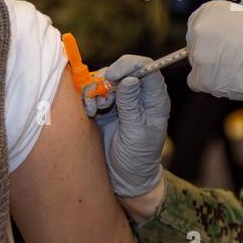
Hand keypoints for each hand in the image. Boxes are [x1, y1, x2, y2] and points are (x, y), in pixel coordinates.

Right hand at [83, 55, 169, 197]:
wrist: (125, 177)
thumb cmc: (138, 158)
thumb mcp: (136, 133)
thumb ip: (131, 106)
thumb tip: (130, 79)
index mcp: (154, 99)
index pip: (147, 68)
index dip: (130, 65)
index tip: (111, 76)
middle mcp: (138, 95)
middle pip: (122, 70)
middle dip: (107, 80)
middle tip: (100, 99)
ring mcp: (121, 100)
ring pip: (105, 80)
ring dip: (95, 91)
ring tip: (94, 110)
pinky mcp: (105, 108)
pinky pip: (94, 93)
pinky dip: (88, 99)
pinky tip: (89, 112)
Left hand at [186, 1, 242, 101]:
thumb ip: (227, 27)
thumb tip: (221, 40)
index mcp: (210, 11)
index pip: (199, 27)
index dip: (211, 40)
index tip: (222, 46)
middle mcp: (199, 29)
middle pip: (196, 46)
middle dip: (210, 54)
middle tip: (230, 61)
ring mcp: (198, 53)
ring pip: (198, 65)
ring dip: (212, 70)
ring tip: (236, 71)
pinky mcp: (200, 76)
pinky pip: (196, 82)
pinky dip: (210, 85)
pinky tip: (228, 81)